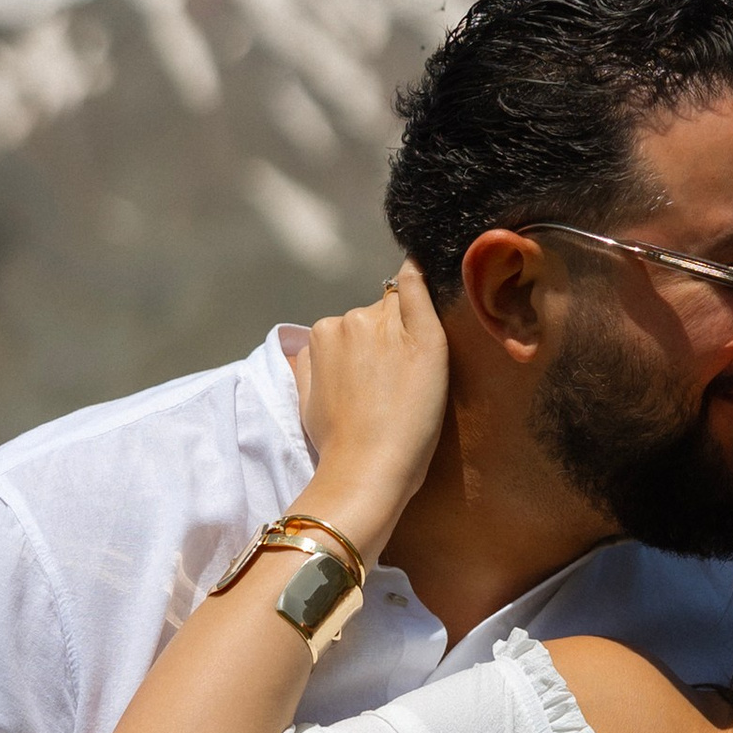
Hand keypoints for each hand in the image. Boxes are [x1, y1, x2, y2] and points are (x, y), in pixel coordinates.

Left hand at [296, 262, 450, 557]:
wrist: (369, 471)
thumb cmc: (411, 415)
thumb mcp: (430, 350)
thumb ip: (417, 297)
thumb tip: (410, 261)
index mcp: (368, 313)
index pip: (399, 301)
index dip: (413, 328)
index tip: (418, 358)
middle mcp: (335, 323)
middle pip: (371, 322)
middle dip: (386, 343)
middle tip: (403, 385)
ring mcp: (314, 354)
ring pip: (349, 343)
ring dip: (362, 361)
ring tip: (379, 399)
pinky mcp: (302, 384)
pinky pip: (326, 366)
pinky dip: (340, 378)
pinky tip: (355, 404)